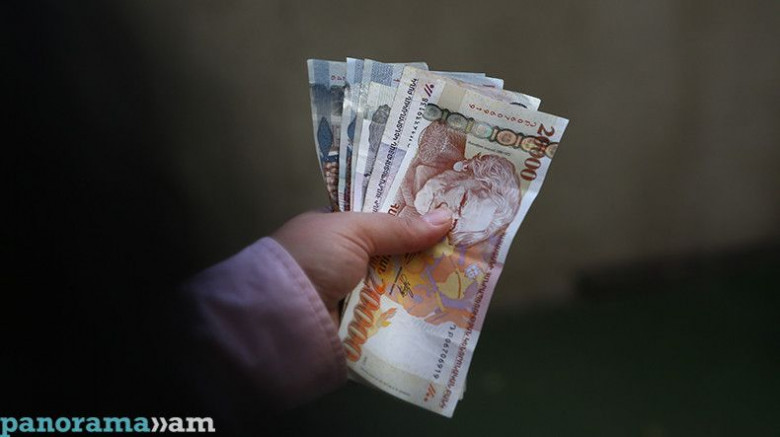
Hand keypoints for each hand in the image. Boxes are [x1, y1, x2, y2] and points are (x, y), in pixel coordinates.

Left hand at [272, 208, 451, 325]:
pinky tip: (446, 308)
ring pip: (396, 285)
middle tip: (464, 248)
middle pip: (392, 253)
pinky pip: (392, 315)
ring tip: (464, 278)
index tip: (445, 214)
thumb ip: (399, 227)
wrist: (282, 316)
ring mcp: (350, 293)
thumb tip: (447, 217)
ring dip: (423, 285)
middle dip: (423, 253)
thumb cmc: (312, 258)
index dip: (409, 217)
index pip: (377, 219)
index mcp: (333, 229)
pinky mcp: (358, 325)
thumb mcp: (353, 231)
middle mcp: (341, 260)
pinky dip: (413, 314)